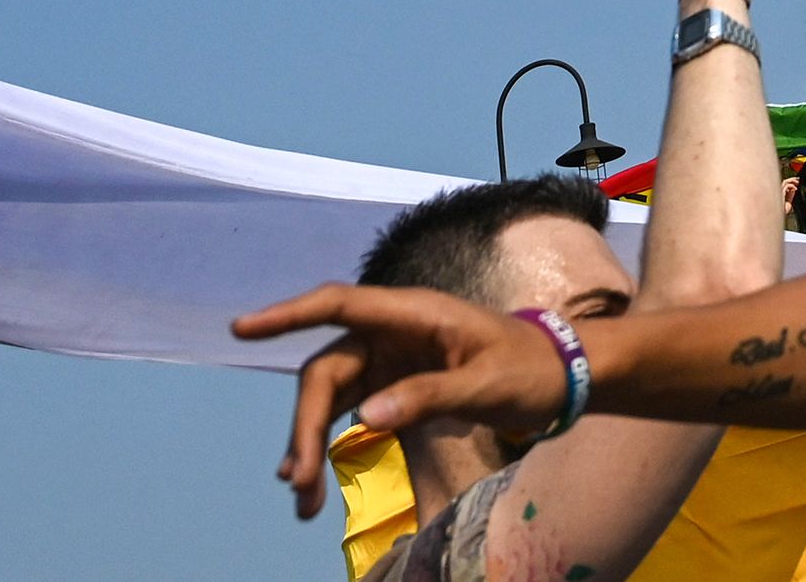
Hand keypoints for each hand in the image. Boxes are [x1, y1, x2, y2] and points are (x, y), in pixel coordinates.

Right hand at [229, 285, 566, 521]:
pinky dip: (330, 445)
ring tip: (303, 500)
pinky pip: (349, 411)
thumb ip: (428, 396)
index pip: (339, 304)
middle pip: (326, 369)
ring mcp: (391, 357)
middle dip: (304, 425)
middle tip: (296, 481)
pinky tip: (316, 483)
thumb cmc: (529, 368)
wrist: (561, 376)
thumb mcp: (484, 384)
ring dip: (310, 443)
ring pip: (331, 395)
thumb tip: (365, 416)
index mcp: (413, 313)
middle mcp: (392, 331)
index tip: (243, 329)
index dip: (289, 314)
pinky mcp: (395, 384)